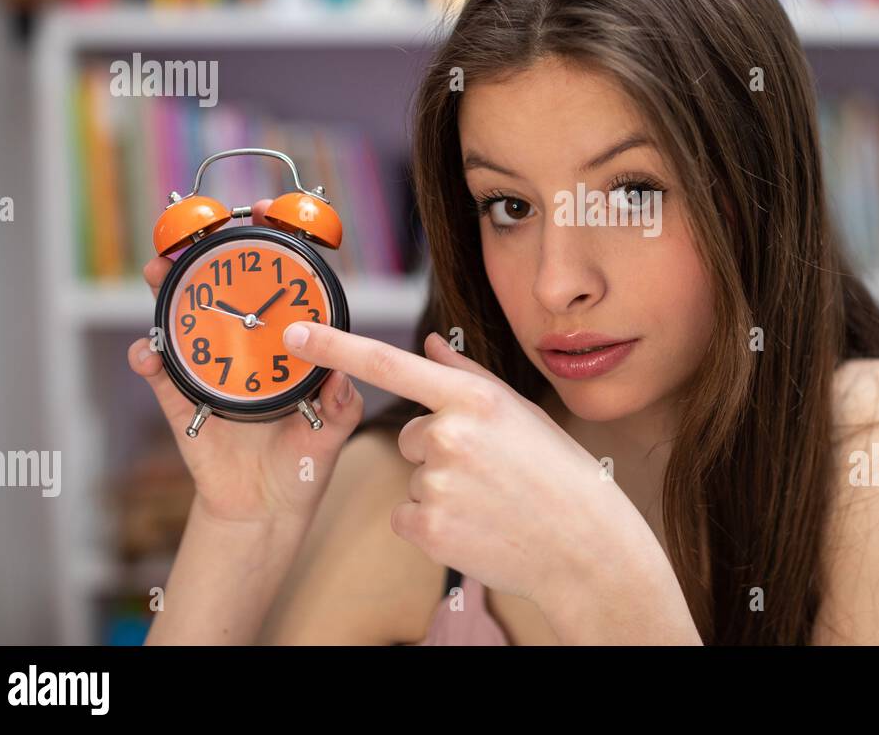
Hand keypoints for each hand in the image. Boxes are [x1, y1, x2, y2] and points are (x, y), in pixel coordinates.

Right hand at [127, 198, 364, 527]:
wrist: (267, 511)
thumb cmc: (303, 465)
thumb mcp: (331, 433)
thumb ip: (340, 406)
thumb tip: (341, 379)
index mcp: (284, 350)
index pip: (278, 290)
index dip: (270, 251)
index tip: (264, 215)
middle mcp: (246, 352)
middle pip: (221, 295)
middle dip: (203, 261)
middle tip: (190, 237)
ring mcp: (211, 374)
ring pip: (184, 325)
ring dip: (167, 296)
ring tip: (157, 272)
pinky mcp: (183, 404)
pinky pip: (161, 378)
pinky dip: (149, 362)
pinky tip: (145, 354)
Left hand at [279, 321, 653, 607]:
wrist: (583, 545)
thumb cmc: (557, 474)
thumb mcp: (519, 413)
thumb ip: (465, 376)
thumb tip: (429, 343)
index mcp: (473, 398)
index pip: (389, 363)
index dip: (335, 347)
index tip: (295, 333)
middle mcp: (449, 434)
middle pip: (410, 435)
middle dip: (438, 451)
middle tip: (492, 471)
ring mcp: (435, 483)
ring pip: (412, 477)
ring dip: (440, 490)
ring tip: (491, 501)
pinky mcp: (425, 527)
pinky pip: (407, 516)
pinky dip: (433, 524)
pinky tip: (475, 526)